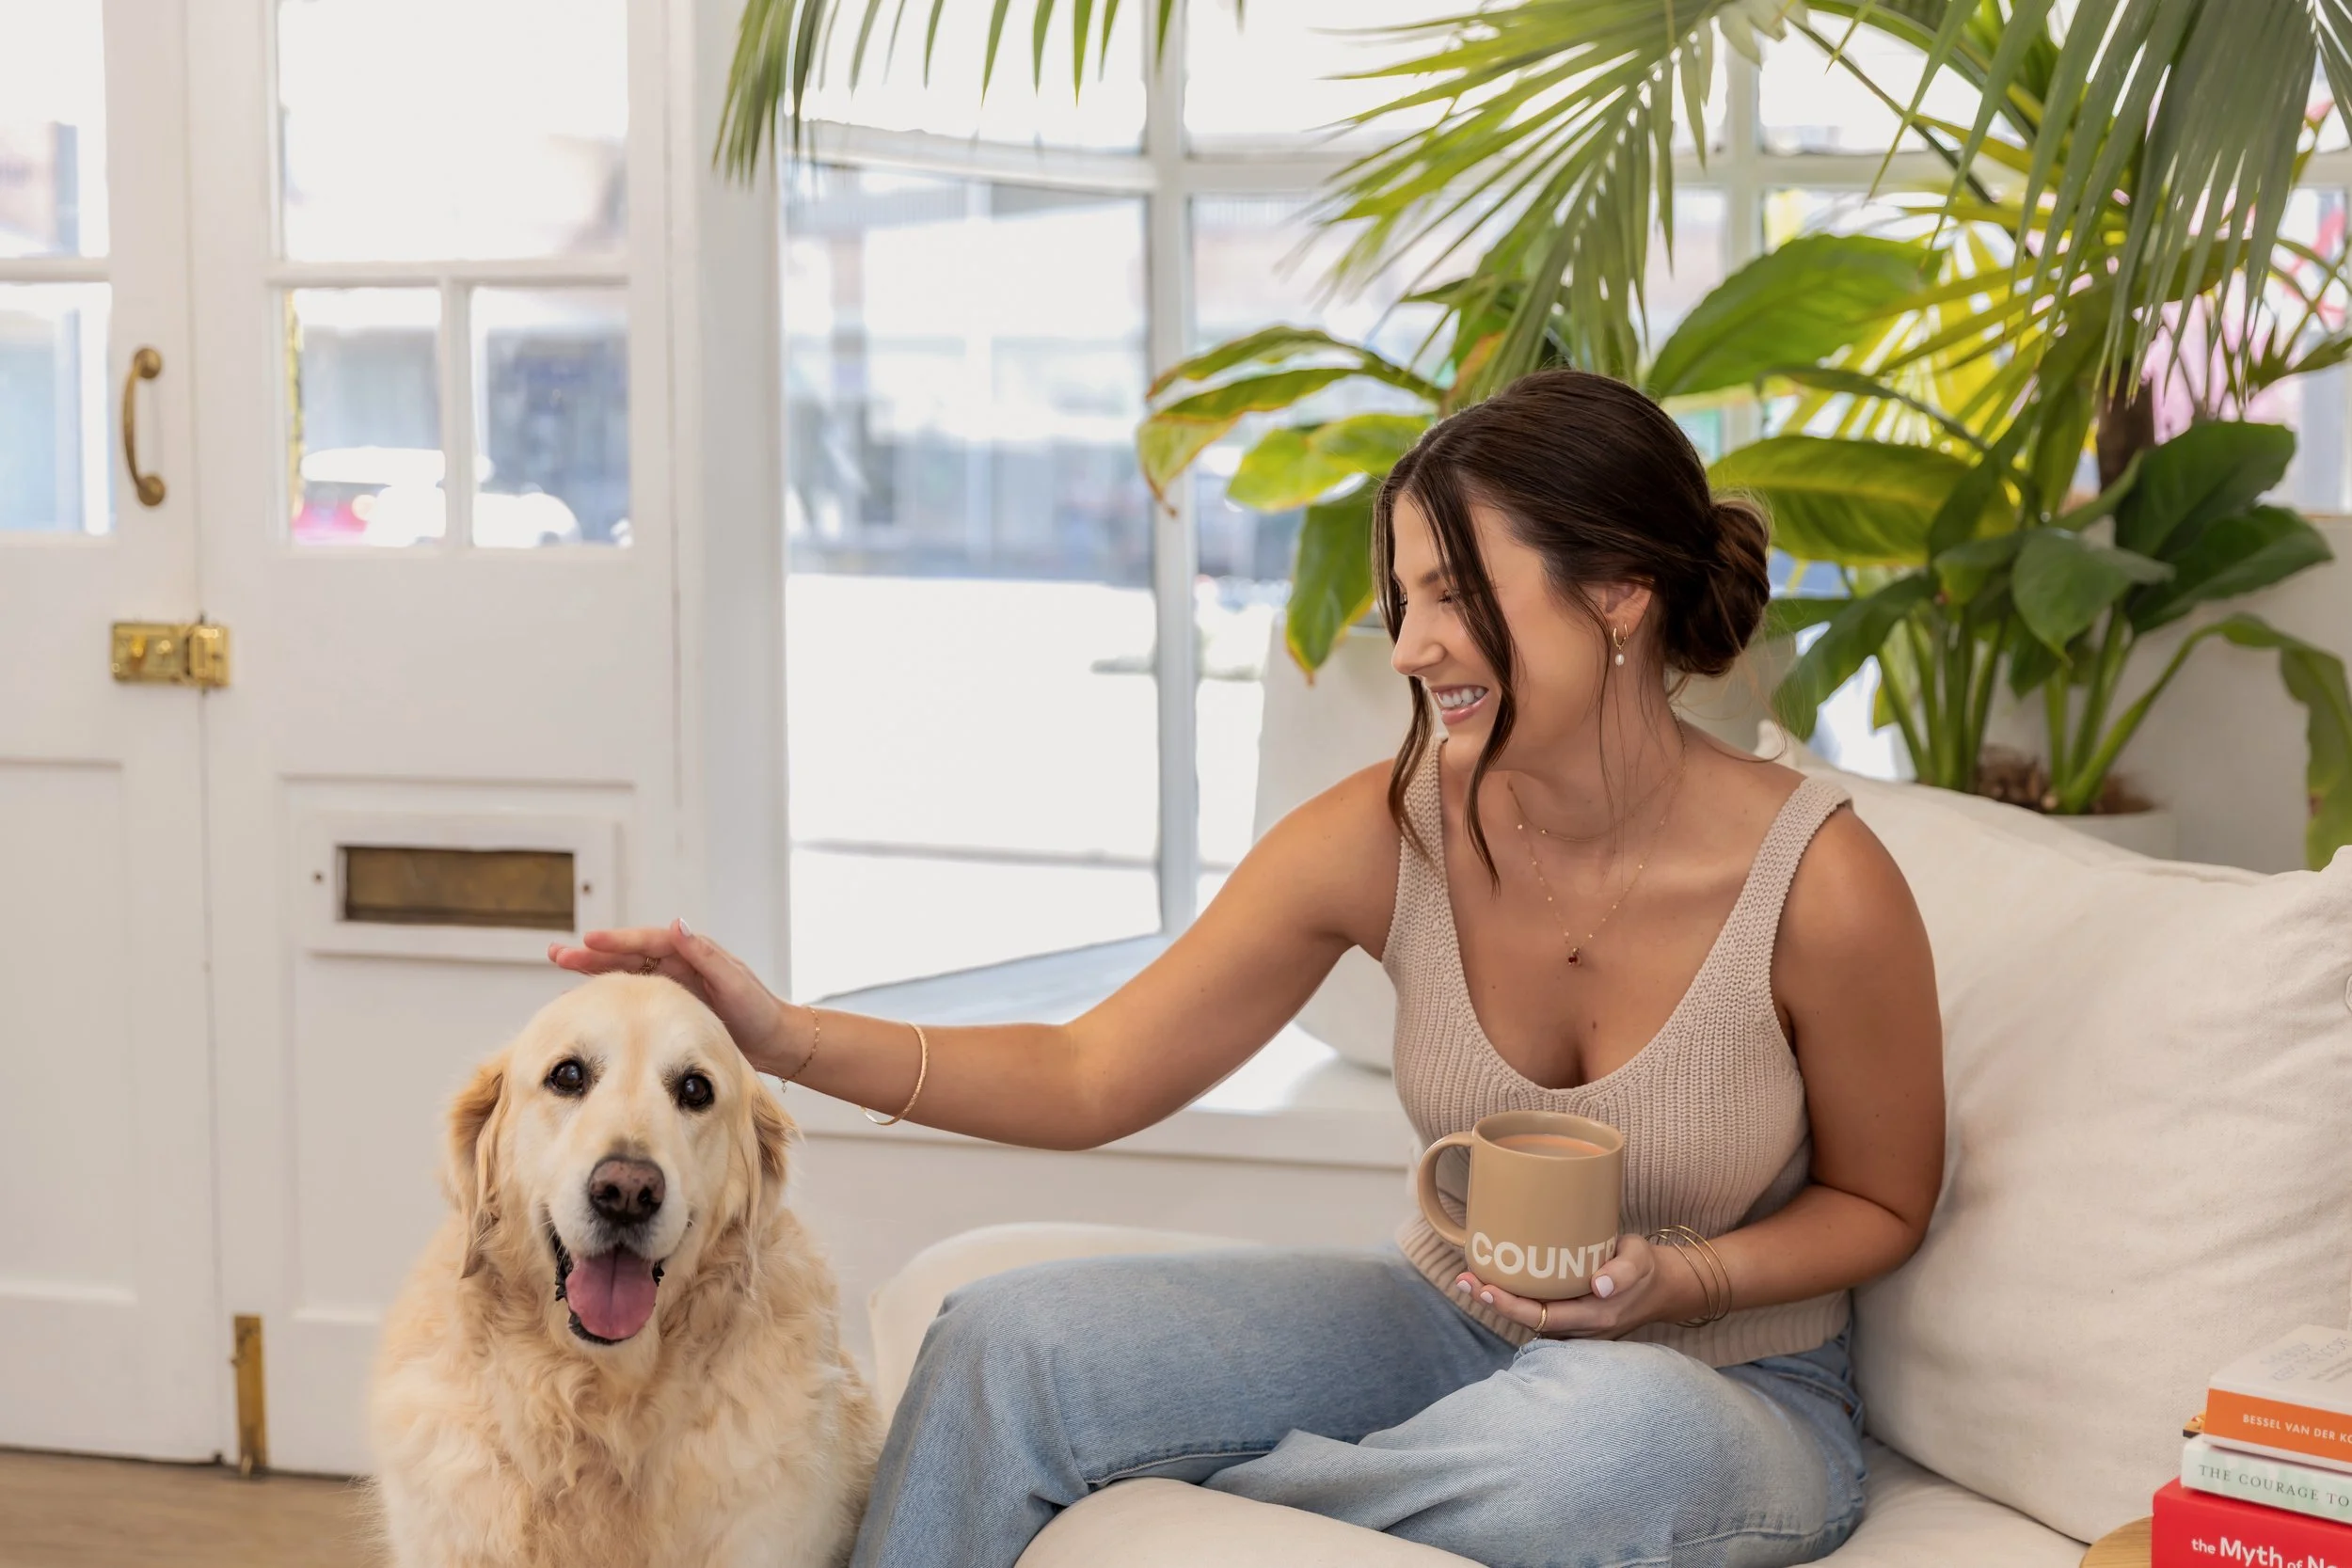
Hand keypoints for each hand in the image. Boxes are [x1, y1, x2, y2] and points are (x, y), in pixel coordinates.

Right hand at [549, 920, 801, 1076]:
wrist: (774, 1040)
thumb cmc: (759, 1011)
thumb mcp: (734, 983)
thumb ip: (705, 955)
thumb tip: (677, 923)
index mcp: (692, 953)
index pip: (648, 941)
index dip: (618, 941)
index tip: (589, 941)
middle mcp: (678, 964)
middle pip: (628, 954)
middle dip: (592, 954)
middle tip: (557, 954)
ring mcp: (672, 984)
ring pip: (625, 972)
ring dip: (593, 970)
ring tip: (559, 967)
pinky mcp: (669, 1006)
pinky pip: (632, 995)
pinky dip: (608, 993)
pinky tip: (584, 998)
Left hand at [1452, 1232, 1692, 1338]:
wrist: (1662, 1287)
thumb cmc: (1646, 1268)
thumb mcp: (1639, 1259)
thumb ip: (1623, 1270)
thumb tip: (1599, 1284)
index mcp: (1595, 1316)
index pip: (1543, 1316)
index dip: (1511, 1305)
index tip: (1485, 1288)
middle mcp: (1580, 1328)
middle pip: (1528, 1321)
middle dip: (1494, 1303)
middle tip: (1464, 1281)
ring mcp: (1575, 1328)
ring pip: (1529, 1320)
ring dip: (1500, 1302)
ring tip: (1469, 1280)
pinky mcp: (1571, 1319)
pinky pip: (1538, 1313)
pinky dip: (1514, 1300)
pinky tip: (1494, 1281)